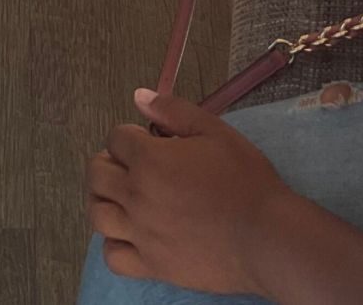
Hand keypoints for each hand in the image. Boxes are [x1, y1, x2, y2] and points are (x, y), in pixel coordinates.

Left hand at [86, 91, 291, 290]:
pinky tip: (131, 234)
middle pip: (97, 174)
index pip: (115, 138)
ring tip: (124, 197)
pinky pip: (114, 256)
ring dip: (104, 199)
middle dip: (109, 161)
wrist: (266, 237)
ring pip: (97, 214)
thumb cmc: (244, 180)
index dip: (130, 135)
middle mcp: (137, 196)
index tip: (148, 142)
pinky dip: (114, 243)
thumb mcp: (214, 131)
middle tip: (131, 165)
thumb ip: (172, 111)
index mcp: (150, 160)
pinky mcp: (153, 265)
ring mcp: (142, 234)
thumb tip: (139, 96)